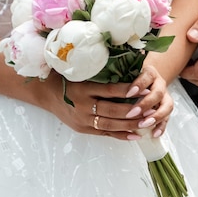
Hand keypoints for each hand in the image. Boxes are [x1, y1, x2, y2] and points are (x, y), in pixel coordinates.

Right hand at [47, 65, 172, 140]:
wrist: (46, 93)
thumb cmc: (67, 78)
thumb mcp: (81, 72)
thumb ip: (99, 71)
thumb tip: (126, 61)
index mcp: (83, 88)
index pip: (109, 90)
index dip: (128, 91)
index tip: (144, 89)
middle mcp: (83, 105)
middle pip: (112, 110)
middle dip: (133, 111)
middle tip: (151, 109)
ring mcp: (83, 119)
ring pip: (110, 124)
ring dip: (131, 124)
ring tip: (147, 122)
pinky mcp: (83, 129)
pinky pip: (105, 133)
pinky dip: (121, 134)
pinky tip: (136, 135)